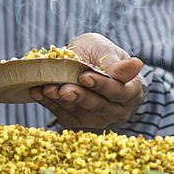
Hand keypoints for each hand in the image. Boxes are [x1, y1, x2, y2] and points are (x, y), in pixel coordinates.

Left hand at [29, 33, 144, 128]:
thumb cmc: (100, 53)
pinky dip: (49, 103)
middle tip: (63, 88)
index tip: (85, 76)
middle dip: (78, 96)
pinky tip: (37, 91)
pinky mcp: (77, 122)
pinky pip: (62, 114)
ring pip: (79, 112)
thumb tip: (137, 65)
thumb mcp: (107, 51)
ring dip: (61, 101)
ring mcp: (97, 119)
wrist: (84, 60)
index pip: (117, 91)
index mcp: (131, 91)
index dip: (101, 85)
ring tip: (47, 88)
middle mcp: (117, 110)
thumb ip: (117, 63)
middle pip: (98, 106)